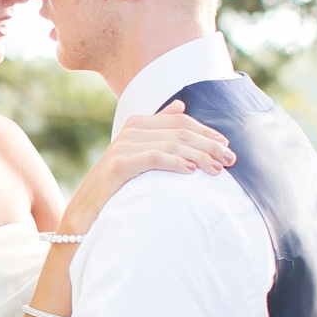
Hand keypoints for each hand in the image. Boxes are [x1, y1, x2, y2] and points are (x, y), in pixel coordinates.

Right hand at [59, 101, 233, 237]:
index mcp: (137, 124)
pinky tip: (191, 171)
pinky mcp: (120, 164)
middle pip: (180, 131)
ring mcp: (124, 147)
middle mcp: (131, 131)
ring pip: (172, 144)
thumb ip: (158, 128)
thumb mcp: (138, 152)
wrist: (85, 210)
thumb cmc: (115, 184)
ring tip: (217, 169)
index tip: (226, 146)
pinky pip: (155, 157)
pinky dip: (176, 162)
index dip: (206, 131)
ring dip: (200, 155)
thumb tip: (181, 106)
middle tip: (230, 159)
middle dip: (209, 144)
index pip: (180, 120)